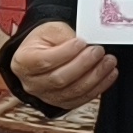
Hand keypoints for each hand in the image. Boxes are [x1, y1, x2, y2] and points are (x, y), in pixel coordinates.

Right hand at [0, 19, 116, 110]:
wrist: (41, 54)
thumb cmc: (44, 41)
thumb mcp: (49, 30)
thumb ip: (65, 36)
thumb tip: (86, 45)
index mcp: (23, 62)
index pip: (44, 61)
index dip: (65, 53)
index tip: (82, 42)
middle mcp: (32, 83)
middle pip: (60, 79)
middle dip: (83, 65)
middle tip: (99, 51)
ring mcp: (46, 96)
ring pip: (73, 91)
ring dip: (95, 77)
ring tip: (108, 62)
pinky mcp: (61, 103)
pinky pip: (81, 99)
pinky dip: (98, 87)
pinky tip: (109, 75)